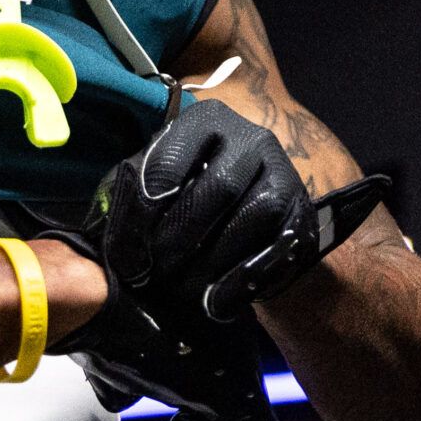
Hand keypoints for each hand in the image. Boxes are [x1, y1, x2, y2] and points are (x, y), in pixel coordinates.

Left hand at [104, 98, 319, 316]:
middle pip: (219, 187)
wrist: (250, 206)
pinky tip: (216, 300)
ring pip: (255, 214)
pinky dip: (243, 278)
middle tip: (156, 273)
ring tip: (182, 289)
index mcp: (206, 120)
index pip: (170, 160)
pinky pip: (279, 246)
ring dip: (214, 259)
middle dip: (182, 236)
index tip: (129, 253)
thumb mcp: (157, 180)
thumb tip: (118, 243)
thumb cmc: (188, 191)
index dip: (144, 212)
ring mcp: (283, 173)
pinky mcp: (302, 212)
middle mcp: (251, 137)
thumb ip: (133, 196)